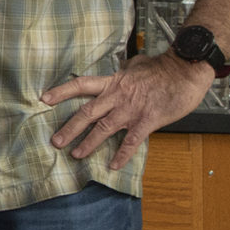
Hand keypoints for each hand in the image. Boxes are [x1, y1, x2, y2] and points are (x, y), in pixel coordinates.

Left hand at [42, 50, 217, 170]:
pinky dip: (122, 154)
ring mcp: (131, 110)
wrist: (185, 70)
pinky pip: (131, 141)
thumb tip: (124, 66)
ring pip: (103, 128)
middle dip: (70, 128)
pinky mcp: (147, 121)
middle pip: (87, 112)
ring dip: (88, 143)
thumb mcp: (139, 65)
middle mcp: (117, 96)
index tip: (44, 98)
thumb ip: (127, 69)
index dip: (62, 92)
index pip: (81, 85)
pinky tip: (113, 165)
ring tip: (76, 154)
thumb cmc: (164, 68)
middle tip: (55, 141)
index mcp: (113, 82)